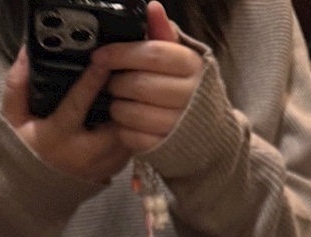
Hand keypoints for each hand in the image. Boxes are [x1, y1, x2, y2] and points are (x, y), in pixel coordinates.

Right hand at [1, 47, 130, 182]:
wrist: (29, 195)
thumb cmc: (21, 152)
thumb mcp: (12, 119)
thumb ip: (17, 86)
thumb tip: (25, 53)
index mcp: (57, 137)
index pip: (78, 104)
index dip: (93, 80)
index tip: (104, 61)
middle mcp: (81, 155)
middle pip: (114, 125)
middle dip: (122, 104)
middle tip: (124, 83)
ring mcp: (97, 168)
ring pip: (125, 140)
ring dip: (128, 120)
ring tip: (128, 100)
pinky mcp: (107, 175)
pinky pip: (126, 153)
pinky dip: (128, 136)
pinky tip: (124, 122)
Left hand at [91, 1, 203, 152]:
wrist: (208, 133)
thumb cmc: (188, 89)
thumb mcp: (179, 59)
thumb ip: (164, 35)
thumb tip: (153, 7)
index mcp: (192, 66)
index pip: (152, 54)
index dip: (121, 53)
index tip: (101, 56)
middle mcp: (190, 95)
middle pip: (139, 85)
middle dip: (117, 83)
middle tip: (113, 83)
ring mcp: (179, 125)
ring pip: (133, 112)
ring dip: (118, 107)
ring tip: (120, 102)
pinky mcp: (166, 148)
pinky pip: (134, 137)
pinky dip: (124, 129)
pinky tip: (128, 122)